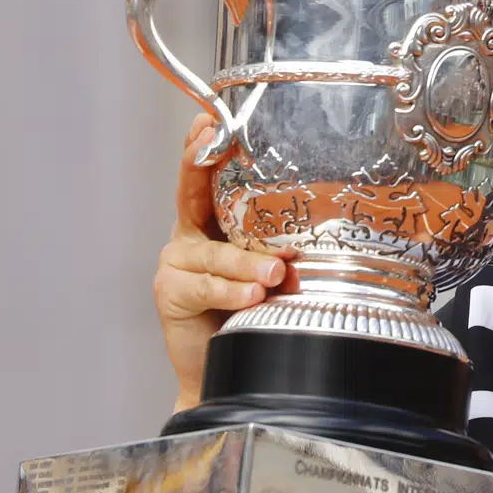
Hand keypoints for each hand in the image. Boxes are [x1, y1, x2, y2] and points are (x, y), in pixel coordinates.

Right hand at [153, 113, 290, 407]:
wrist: (233, 373)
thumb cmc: (260, 315)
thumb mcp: (278, 273)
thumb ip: (286, 252)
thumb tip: (321, 240)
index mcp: (217, 220)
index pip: (208, 176)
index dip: (205, 146)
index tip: (211, 119)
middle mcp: (193, 234)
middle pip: (194, 193)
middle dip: (204, 165)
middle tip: (224, 145)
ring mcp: (179, 261)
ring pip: (214, 252)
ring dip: (247, 262)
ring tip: (275, 273)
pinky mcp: (171, 292)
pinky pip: (205, 286)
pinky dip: (231, 291)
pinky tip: (253, 295)